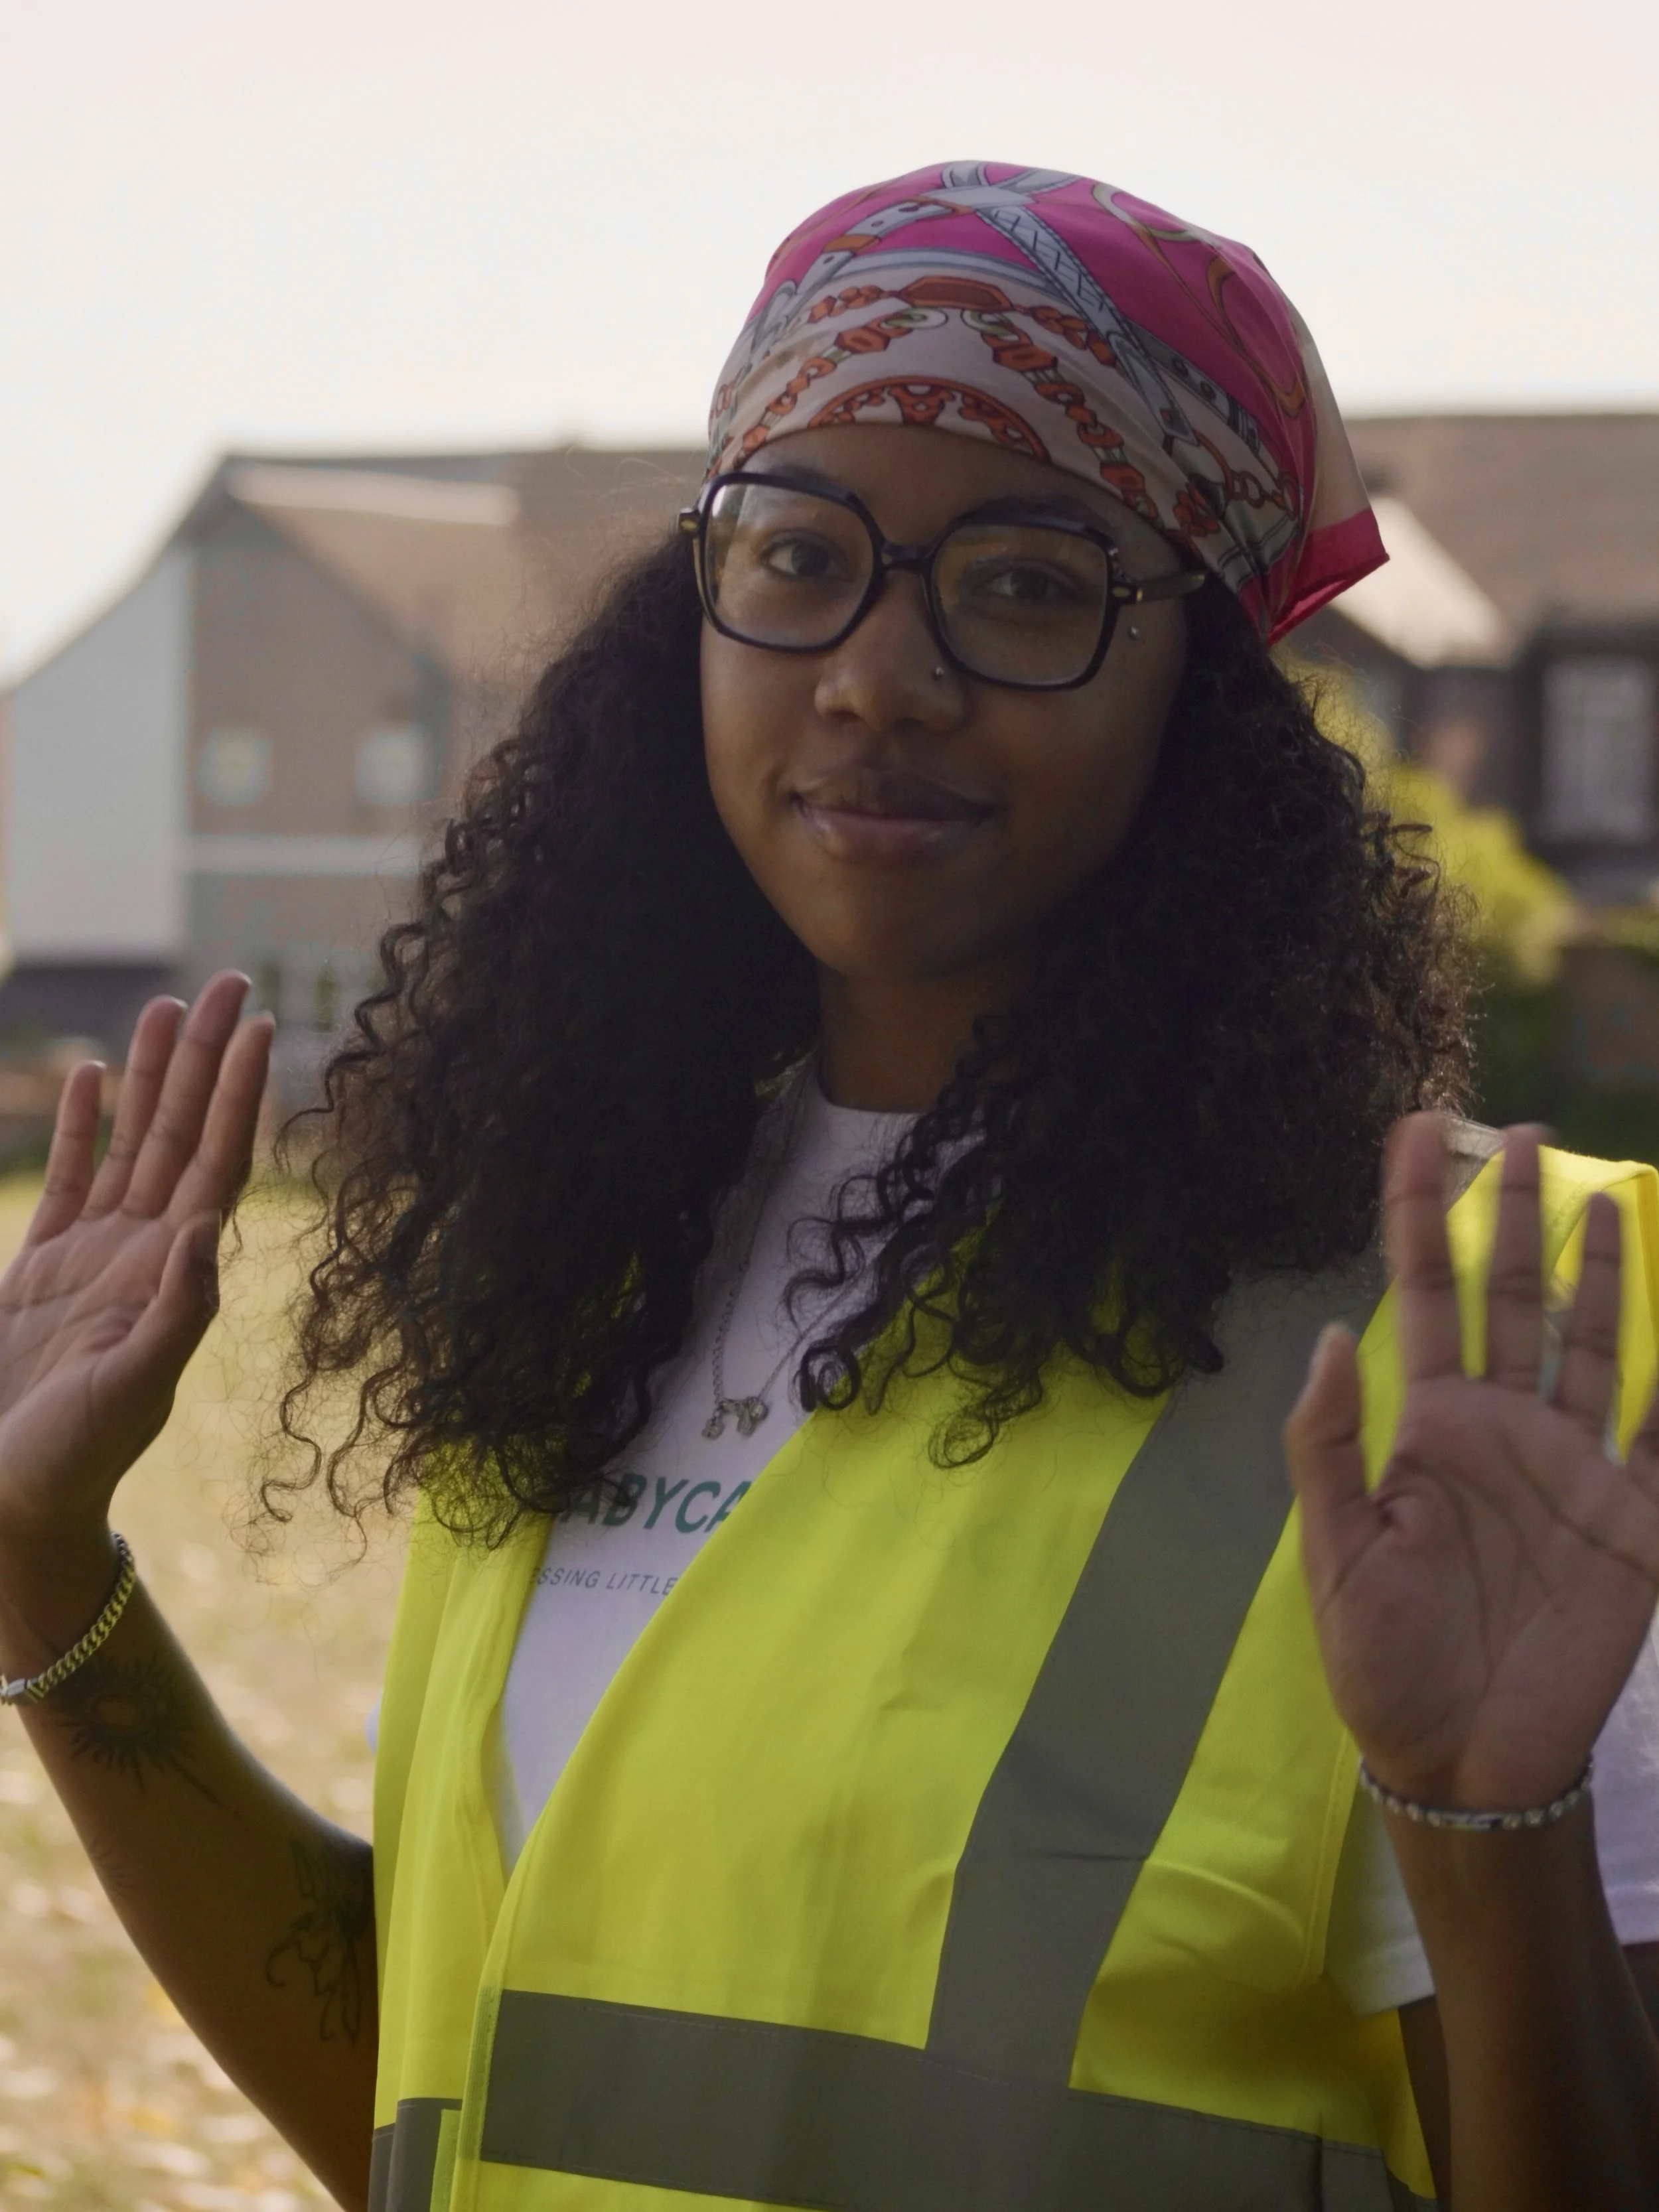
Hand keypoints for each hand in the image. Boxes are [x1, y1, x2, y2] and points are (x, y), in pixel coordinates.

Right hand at [0, 975, 271, 1596]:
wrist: (10, 1506)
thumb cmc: (71, 1462)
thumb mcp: (132, 1389)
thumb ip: (176, 1310)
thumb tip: (207, 1228)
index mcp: (174, 1272)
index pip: (218, 1160)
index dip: (240, 1092)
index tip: (262, 1024)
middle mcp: (145, 1252)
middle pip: (183, 1131)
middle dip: (203, 1058)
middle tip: (226, 981)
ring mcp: (97, 1256)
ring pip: (131, 1141)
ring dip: (149, 1075)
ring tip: (165, 1005)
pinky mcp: (44, 1268)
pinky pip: (72, 1177)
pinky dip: (83, 1124)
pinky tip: (92, 1075)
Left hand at [1286, 1113, 1658, 1811]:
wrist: (1464, 1761)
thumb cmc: (1384, 1661)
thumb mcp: (1335, 1554)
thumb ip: (1329, 1445)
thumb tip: (1326, 1333)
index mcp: (1428, 1427)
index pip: (1421, 1292)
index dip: (1418, 1210)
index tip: (1419, 1128)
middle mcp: (1503, 1429)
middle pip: (1513, 1297)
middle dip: (1516, 1214)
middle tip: (1522, 1131)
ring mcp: (1572, 1468)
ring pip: (1593, 1343)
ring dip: (1601, 1271)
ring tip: (1606, 1192)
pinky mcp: (1631, 1521)